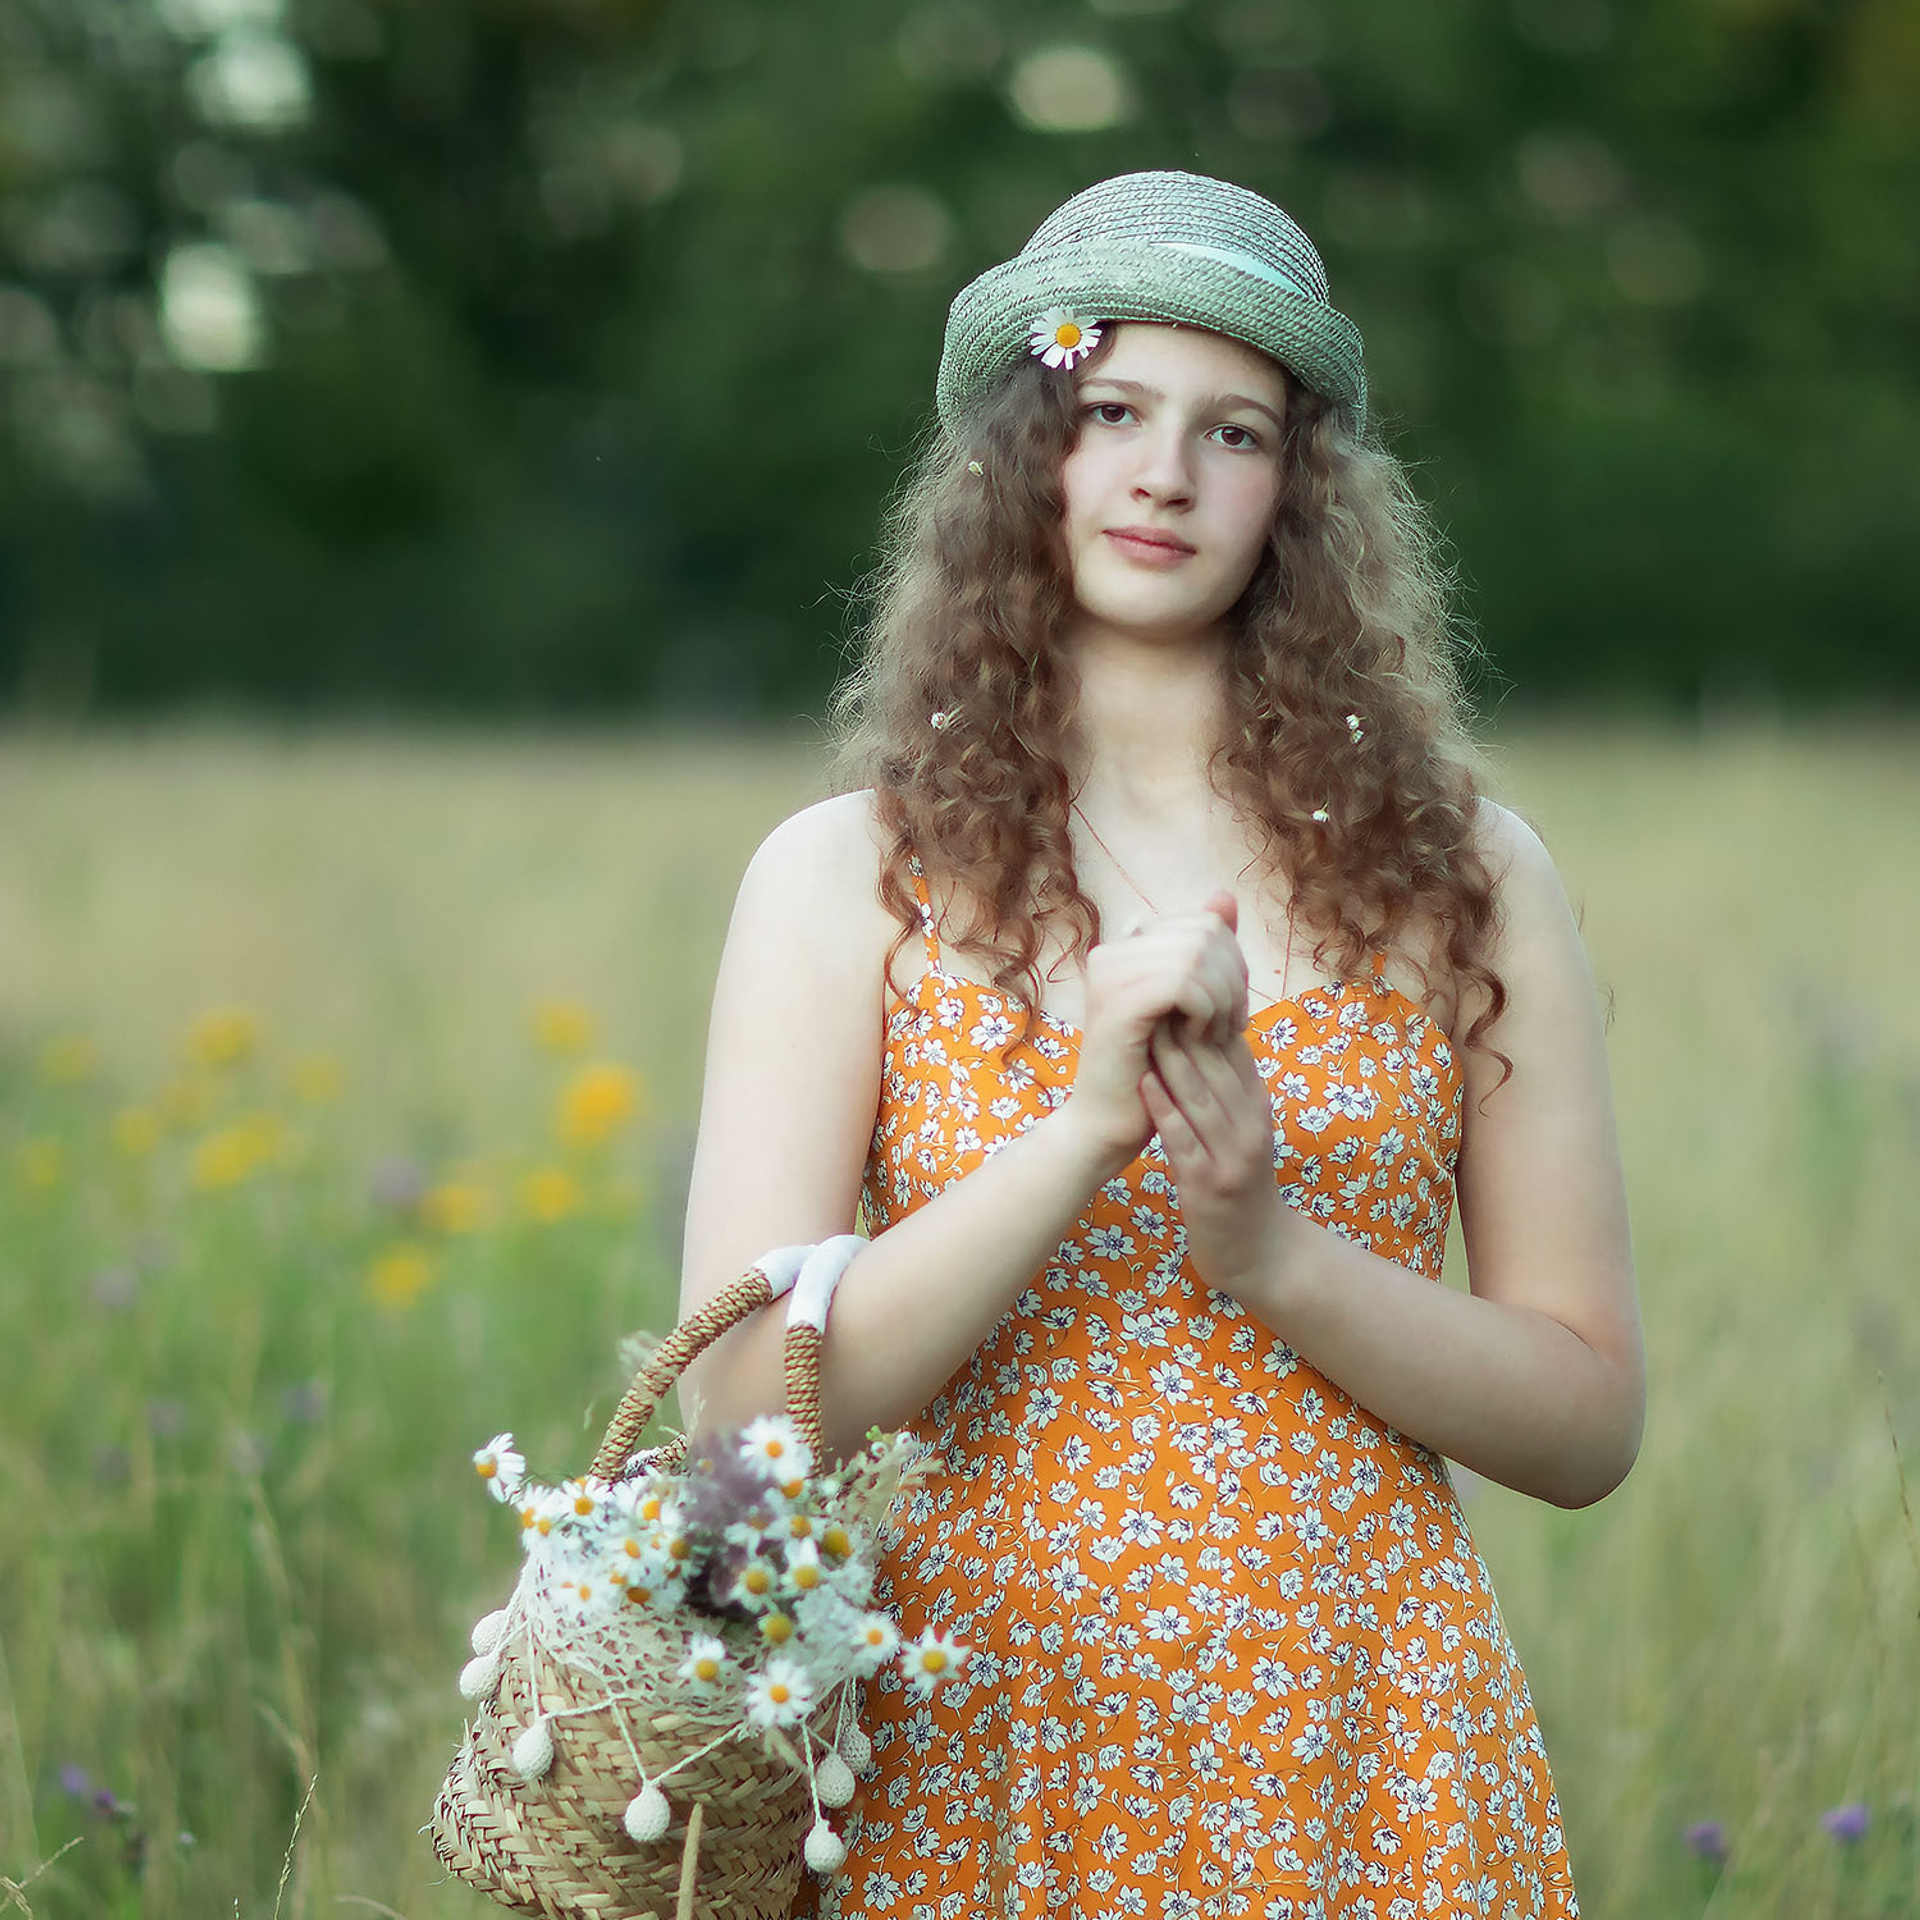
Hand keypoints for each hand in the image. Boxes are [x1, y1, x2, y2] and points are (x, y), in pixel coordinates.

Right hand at [1059, 889, 1249, 1179]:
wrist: (1108, 1124)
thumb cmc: (1151, 1070)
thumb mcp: (1188, 1003)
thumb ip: (1206, 951)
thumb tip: (1225, 896)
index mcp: (1126, 946)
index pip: (1206, 923)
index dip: (1232, 963)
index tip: (1230, 1007)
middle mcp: (1112, 951)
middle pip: (1206, 934)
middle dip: (1232, 980)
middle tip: (1228, 1024)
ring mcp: (1110, 974)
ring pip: (1199, 956)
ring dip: (1222, 998)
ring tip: (1214, 1034)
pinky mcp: (1117, 1003)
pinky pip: (1184, 983)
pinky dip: (1206, 1011)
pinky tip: (1200, 1037)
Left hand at [1140, 1009, 1283, 1302]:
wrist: (1260, 1253)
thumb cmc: (1241, 1183)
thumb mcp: (1244, 1129)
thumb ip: (1227, 1086)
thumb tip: (1200, 1032)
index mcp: (1258, 1107)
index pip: (1233, 1049)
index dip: (1205, 1013)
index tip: (1176, 981)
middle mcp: (1251, 1126)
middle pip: (1217, 1066)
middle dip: (1184, 1026)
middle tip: (1154, 989)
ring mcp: (1232, 1156)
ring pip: (1201, 1097)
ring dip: (1172, 1059)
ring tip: (1146, 1023)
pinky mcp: (1208, 1185)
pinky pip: (1184, 1140)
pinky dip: (1164, 1109)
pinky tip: (1145, 1084)